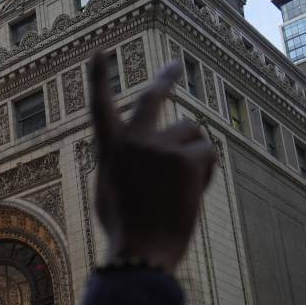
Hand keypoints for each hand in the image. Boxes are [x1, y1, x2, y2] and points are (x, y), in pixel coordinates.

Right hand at [89, 52, 214, 272]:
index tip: (99, 52)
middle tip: (174, 66)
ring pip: (191, 134)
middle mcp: (131, 142)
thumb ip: (122, 165)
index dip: (98, 78)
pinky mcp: (184, 158)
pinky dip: (206, 173)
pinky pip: (207, 153)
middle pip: (152, 99)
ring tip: (180, 190)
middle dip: (164, 79)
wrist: (140, 252)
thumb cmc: (125, 231)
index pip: (99, 107)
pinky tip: (191, 194)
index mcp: (109, 151)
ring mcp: (158, 147)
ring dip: (193, 157)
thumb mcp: (110, 193)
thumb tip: (138, 152)